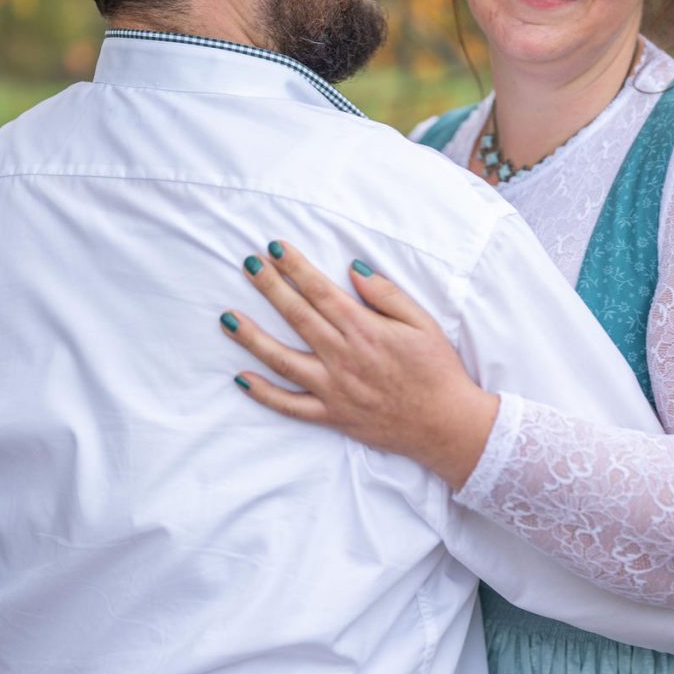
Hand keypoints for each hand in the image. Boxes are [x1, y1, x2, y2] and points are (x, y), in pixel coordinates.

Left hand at [219, 242, 498, 488]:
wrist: (446, 425)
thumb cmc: (437, 370)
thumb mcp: (422, 323)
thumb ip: (386, 294)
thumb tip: (353, 269)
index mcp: (365, 330)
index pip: (321, 292)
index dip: (295, 268)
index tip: (274, 248)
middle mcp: (342, 357)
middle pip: (297, 316)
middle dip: (269, 287)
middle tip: (247, 265)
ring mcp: (333, 389)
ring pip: (282, 360)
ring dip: (252, 337)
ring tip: (227, 317)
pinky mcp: (331, 415)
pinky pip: (290, 405)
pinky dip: (264, 393)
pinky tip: (241, 378)